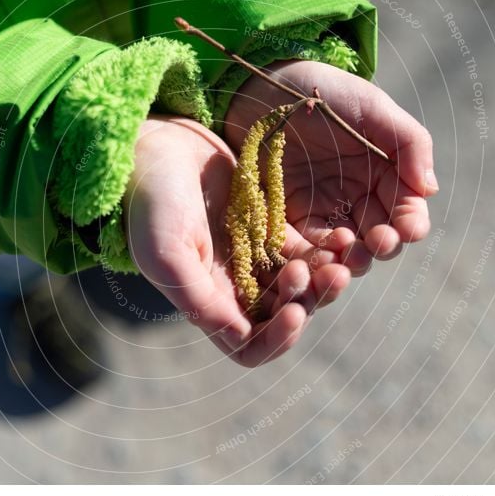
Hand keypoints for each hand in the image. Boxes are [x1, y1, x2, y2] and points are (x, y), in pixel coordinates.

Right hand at [124, 115, 351, 366]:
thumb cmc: (152, 204)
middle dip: (308, 303)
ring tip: (342, 261)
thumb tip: (240, 337)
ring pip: (301, 285)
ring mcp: (254, 256)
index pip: (250, 346)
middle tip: (329, 276)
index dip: (277, 340)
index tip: (295, 312)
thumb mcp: (166, 253)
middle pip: (283, 316)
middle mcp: (234, 286)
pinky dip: (325, 250)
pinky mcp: (268, 227)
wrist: (156, 149)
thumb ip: (199, 299)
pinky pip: (305, 249)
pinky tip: (342, 237)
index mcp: (208, 302)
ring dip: (323, 280)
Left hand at [224, 60, 436, 274]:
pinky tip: (308, 260)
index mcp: (384, 177)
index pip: (405, 212)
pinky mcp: (283, 220)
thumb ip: (408, 143)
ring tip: (342, 259)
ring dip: (344, 262)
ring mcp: (319, 213)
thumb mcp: (372, 108)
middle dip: (378, 248)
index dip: (408, 225)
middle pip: (375, 240)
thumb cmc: (324, 92)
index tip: (404, 229)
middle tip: (374, 244)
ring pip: (339, 252)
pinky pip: (298, 249)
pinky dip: (306, 259)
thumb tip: (429, 189)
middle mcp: (354, 201)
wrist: (263, 87)